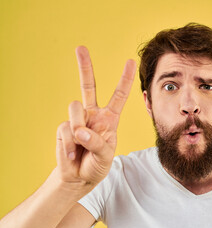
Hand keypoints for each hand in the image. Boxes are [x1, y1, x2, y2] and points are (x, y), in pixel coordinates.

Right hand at [56, 46, 135, 187]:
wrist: (79, 177)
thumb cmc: (97, 164)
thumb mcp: (105, 156)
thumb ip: (96, 143)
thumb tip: (79, 130)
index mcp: (109, 118)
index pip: (118, 95)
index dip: (124, 79)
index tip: (130, 61)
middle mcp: (93, 114)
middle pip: (88, 85)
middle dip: (84, 66)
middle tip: (80, 48)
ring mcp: (77, 119)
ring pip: (76, 107)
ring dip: (79, 128)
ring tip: (82, 146)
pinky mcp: (63, 128)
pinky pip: (66, 128)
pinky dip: (70, 145)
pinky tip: (73, 153)